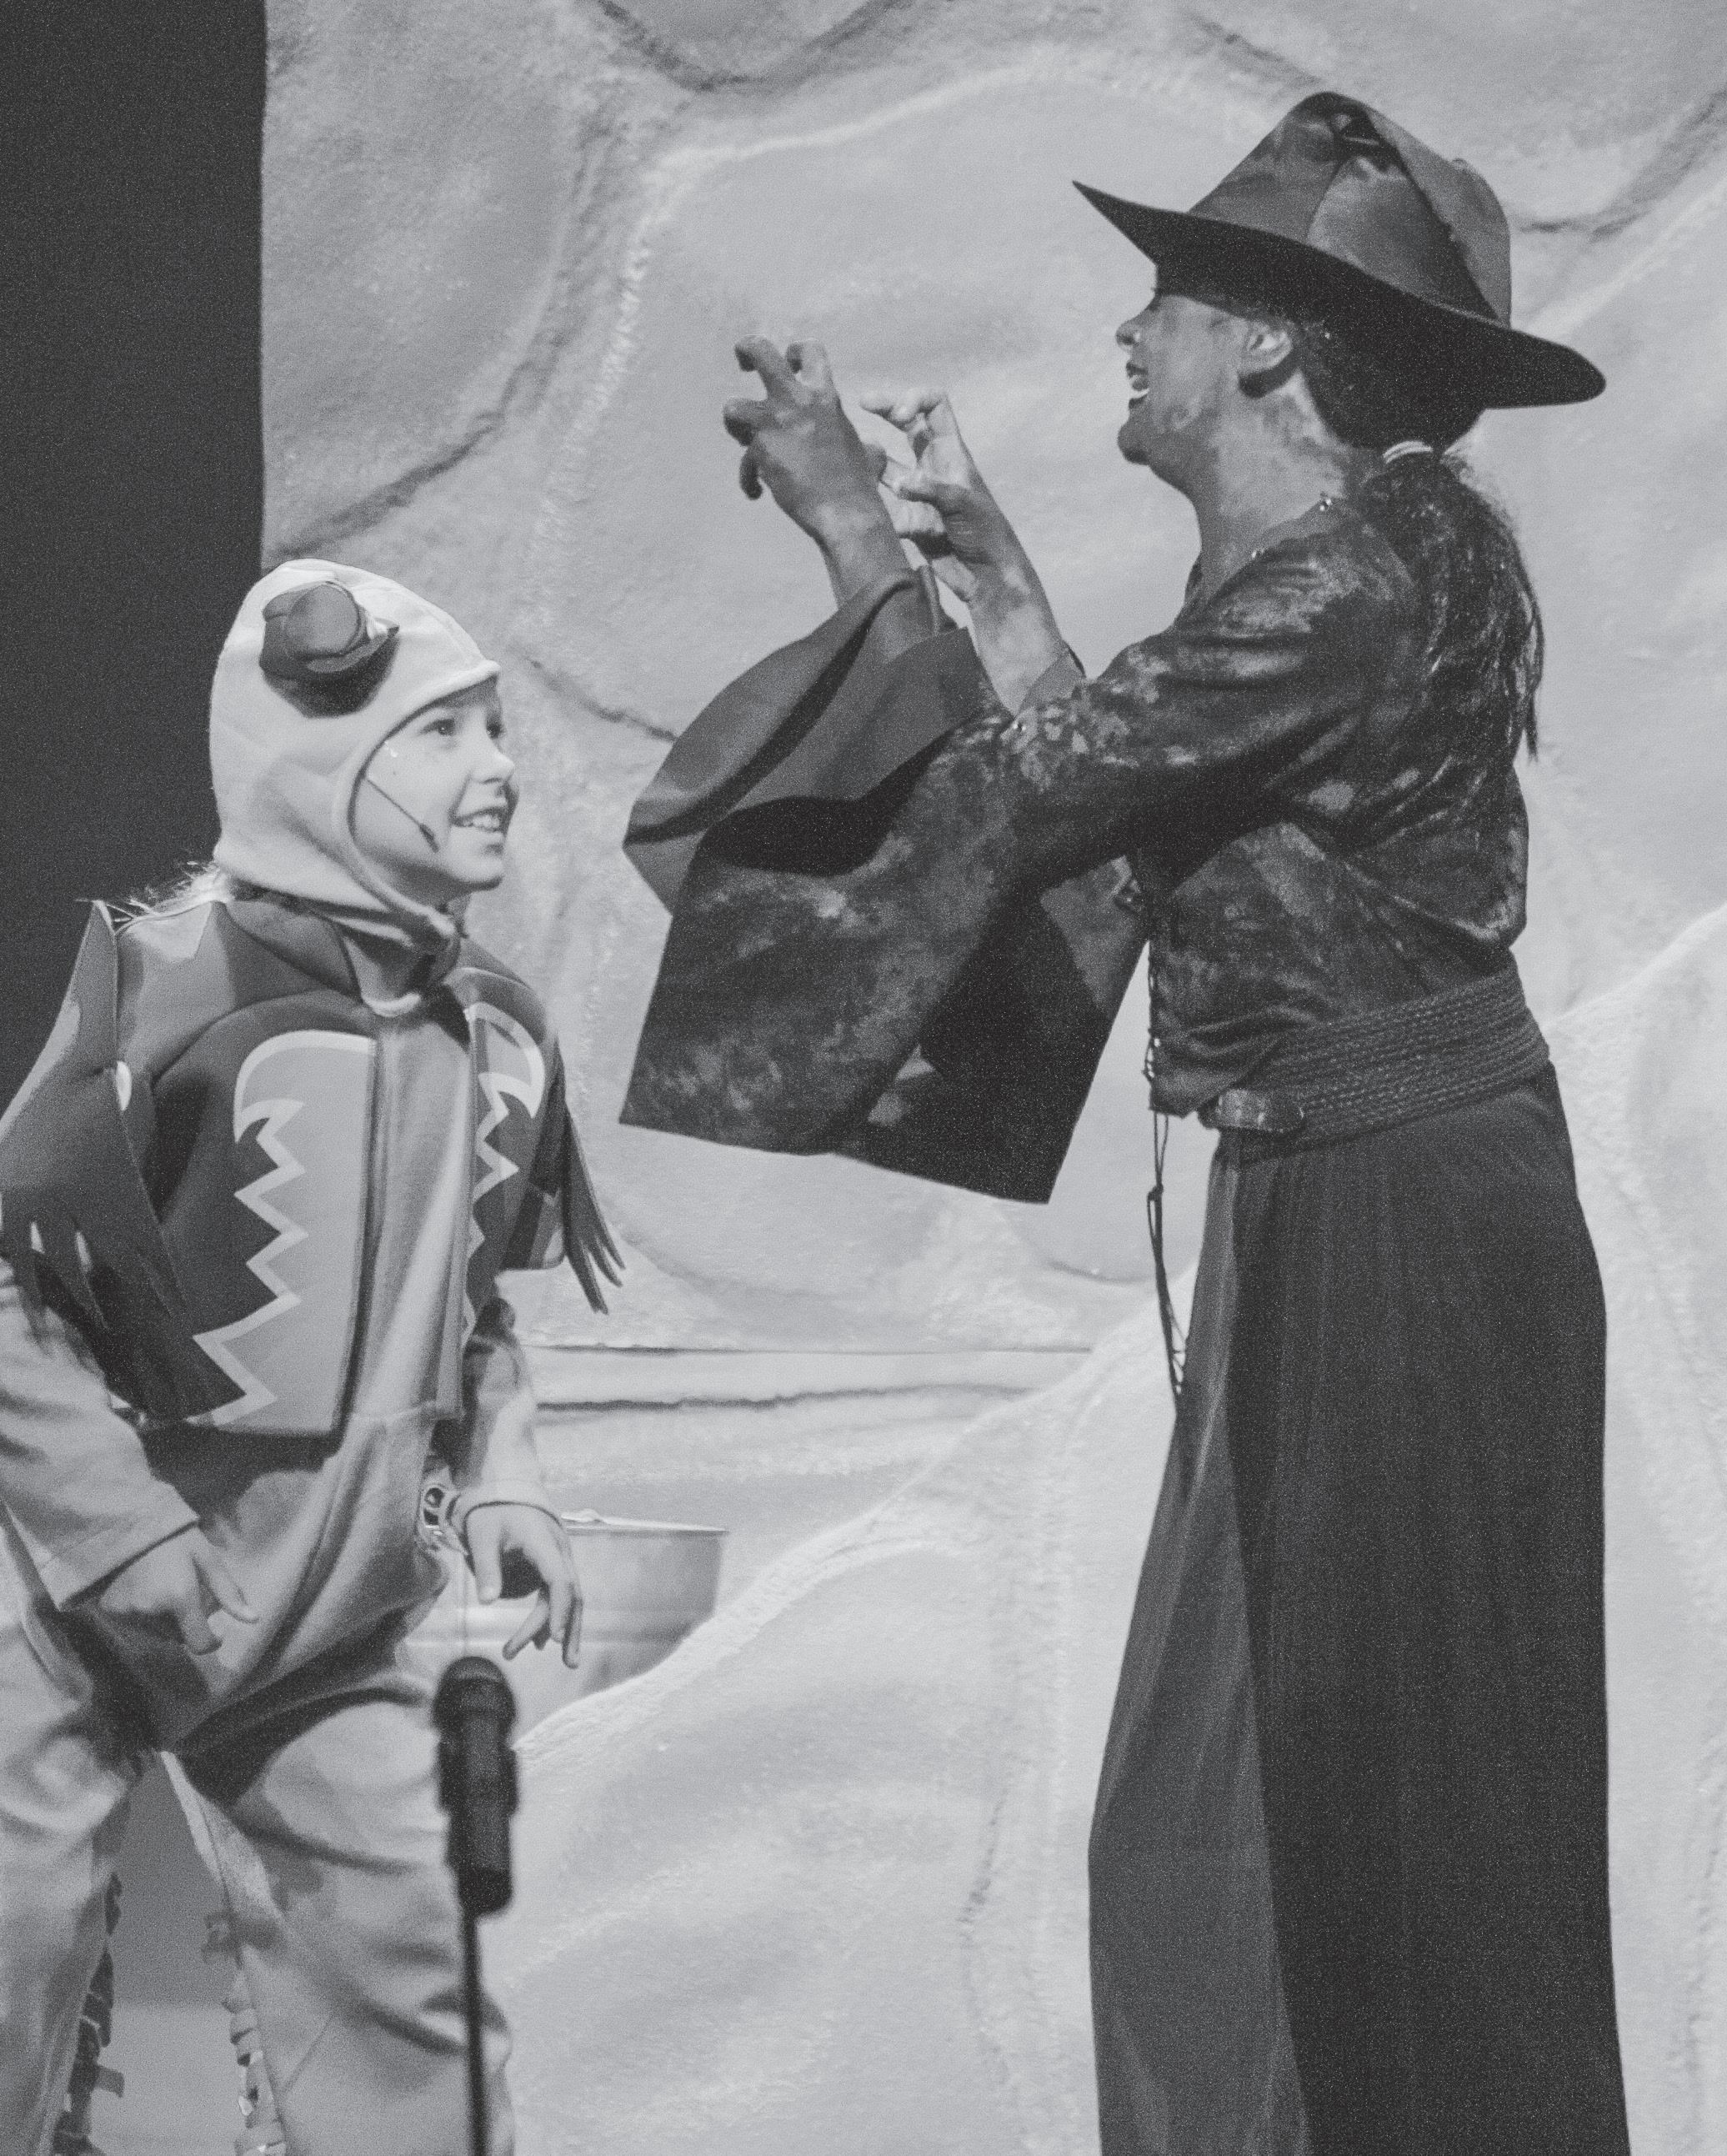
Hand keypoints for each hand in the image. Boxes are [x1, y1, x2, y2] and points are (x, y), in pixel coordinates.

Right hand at [88, 1526, 256, 1655]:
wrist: (125, 1523)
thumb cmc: (173, 1537)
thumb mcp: (206, 1558)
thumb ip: (228, 1592)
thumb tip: (254, 1619)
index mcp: (179, 1598)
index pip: (199, 1643)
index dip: (211, 1641)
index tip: (216, 1630)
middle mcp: (151, 1612)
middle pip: (178, 1637)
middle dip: (187, 1623)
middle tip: (187, 1595)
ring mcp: (127, 1614)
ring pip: (156, 1633)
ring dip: (165, 1622)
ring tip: (164, 1590)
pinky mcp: (109, 1612)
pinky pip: (135, 1625)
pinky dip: (144, 1616)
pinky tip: (144, 1591)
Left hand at [465, 1503, 582, 1667]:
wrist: (505, 1487)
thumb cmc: (492, 1511)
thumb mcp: (483, 1536)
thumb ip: (487, 1568)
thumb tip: (488, 1603)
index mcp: (544, 1543)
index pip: (560, 1581)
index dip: (559, 1610)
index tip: (552, 1639)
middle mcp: (559, 1552)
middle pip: (573, 1593)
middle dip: (570, 1628)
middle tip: (567, 1663)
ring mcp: (559, 1558)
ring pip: (570, 1596)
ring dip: (566, 1627)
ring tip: (563, 1659)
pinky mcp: (552, 1564)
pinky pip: (559, 1592)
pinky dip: (555, 1615)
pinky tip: (543, 1638)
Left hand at [724, 338, 896, 549]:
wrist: (846, 512)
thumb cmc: (859, 486)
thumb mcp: (866, 451)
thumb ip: (858, 444)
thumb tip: (873, 452)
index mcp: (825, 397)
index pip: (810, 351)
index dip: (795, 351)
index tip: (788, 362)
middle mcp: (797, 401)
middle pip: (760, 352)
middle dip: (745, 351)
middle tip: (742, 363)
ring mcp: (775, 423)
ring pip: (733, 408)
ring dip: (734, 424)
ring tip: (744, 442)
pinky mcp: (760, 450)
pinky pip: (744, 461)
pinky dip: (749, 478)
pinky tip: (756, 492)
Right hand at [863, 387, 1066, 706]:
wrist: (985, 575)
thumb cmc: (986, 534)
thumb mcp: (963, 505)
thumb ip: (931, 489)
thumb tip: (899, 482)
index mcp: (951, 452)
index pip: (935, 405)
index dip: (914, 399)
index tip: (899, 414)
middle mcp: (932, 466)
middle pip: (907, 425)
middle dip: (886, 410)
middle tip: (861, 402)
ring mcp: (918, 491)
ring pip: (888, 463)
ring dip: (871, 457)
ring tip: (852, 457)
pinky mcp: (907, 517)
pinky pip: (884, 502)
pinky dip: (872, 501)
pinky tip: (861, 504)